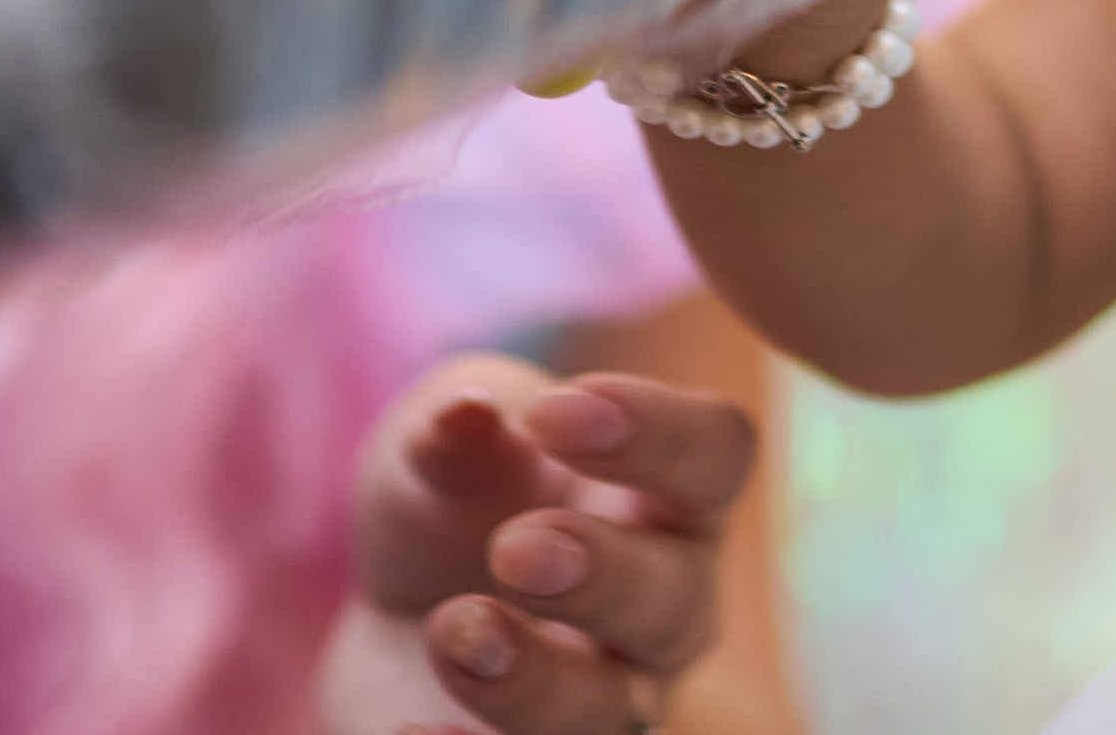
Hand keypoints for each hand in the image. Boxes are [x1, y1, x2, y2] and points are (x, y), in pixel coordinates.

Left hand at [318, 353, 755, 734]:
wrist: (398, 607)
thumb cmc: (460, 491)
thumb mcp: (444, 441)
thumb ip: (454, 427)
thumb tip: (462, 414)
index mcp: (669, 493)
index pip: (717, 452)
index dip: (656, 431)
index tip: (551, 413)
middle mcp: (666, 603)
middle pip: (680, 599)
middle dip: (604, 574)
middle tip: (514, 546)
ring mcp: (610, 701)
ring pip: (611, 714)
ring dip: (534, 680)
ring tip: (453, 628)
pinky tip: (407, 727)